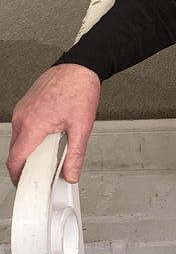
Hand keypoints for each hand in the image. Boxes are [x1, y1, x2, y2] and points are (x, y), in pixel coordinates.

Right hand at [6, 64, 100, 186]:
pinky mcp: (26, 105)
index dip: (19, 177)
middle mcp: (23, 117)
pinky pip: (23, 127)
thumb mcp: (82, 128)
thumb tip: (71, 174)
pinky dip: (31, 136)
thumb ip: (75, 155)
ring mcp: (22, 110)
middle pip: (15, 152)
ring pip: (19, 139)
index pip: (16, 160)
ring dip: (30, 149)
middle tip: (42, 173)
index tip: (26, 185)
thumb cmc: (79, 89)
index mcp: (33, 125)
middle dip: (27, 165)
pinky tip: (48, 136)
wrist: (79, 67)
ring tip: (49, 152)